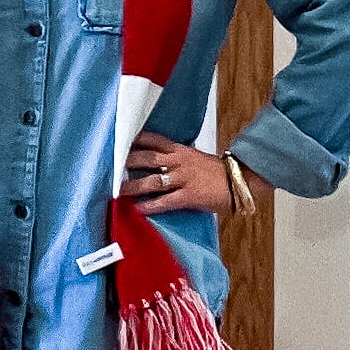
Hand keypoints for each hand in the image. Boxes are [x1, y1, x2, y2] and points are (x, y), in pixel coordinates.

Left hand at [124, 133, 264, 216]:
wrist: (238, 181)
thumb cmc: (216, 171)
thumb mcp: (195, 157)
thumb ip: (176, 158)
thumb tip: (158, 161)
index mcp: (180, 150)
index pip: (153, 140)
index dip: (135, 140)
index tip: (120, 141)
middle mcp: (179, 162)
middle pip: (147, 158)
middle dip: (128, 162)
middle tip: (111, 167)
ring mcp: (183, 179)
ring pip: (152, 180)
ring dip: (133, 186)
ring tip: (118, 190)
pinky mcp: (188, 196)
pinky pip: (164, 201)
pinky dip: (150, 205)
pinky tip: (138, 209)